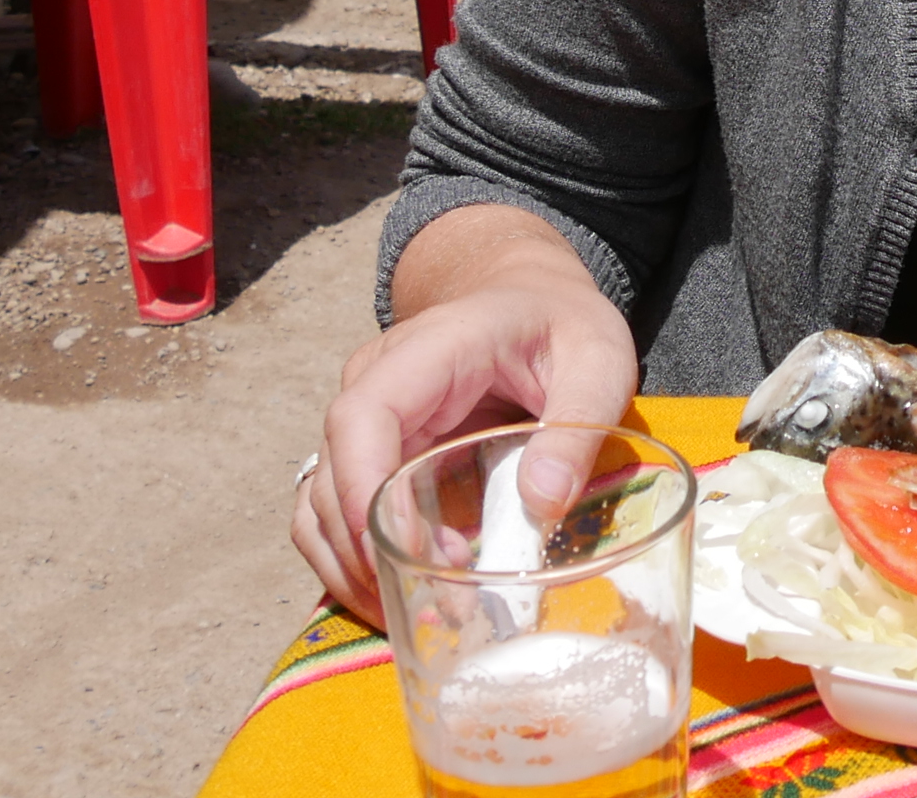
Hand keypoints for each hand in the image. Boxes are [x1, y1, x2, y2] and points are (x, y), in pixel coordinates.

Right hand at [290, 208, 638, 626]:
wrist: (531, 299)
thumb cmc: (562, 324)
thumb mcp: (597, 359)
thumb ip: (577, 423)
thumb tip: (542, 502)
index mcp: (425, 352)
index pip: (362, 417)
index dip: (364, 489)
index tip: (402, 553)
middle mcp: (374, 385)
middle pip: (333, 476)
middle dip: (371, 553)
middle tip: (443, 611)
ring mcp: (364, 424)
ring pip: (319, 506)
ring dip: (356, 569)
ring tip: (426, 616)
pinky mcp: (370, 457)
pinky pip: (335, 516)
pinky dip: (355, 564)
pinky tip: (406, 597)